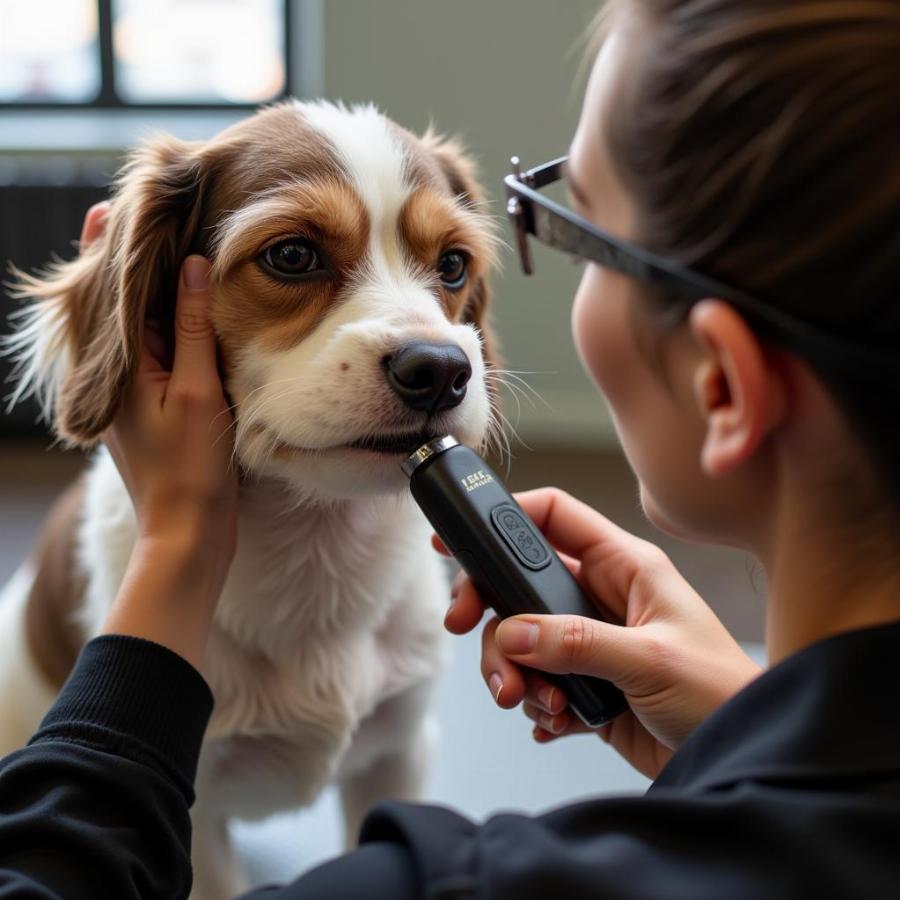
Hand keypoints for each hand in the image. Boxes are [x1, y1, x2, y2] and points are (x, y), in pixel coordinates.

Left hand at [78, 203, 237, 667]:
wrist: (188, 533)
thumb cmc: (191, 467)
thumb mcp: (197, 390)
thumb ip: (195, 327)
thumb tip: (192, 266)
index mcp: (118, 368)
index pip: (112, 292)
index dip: (114, 248)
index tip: (117, 203)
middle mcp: (118, 376)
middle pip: (121, 305)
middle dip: (130, 262)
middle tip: (145, 213)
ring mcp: (133, 394)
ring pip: (139, 328)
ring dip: (150, 289)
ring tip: (164, 247)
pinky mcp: (153, 408)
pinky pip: (156, 352)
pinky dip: (168, 324)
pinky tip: (187, 309)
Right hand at [441, 487, 761, 778]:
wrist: (742, 756)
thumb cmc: (723, 694)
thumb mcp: (651, 660)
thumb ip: (578, 642)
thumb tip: (513, 631)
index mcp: (624, 567)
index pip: (554, 517)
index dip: (503, 518)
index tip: (458, 539)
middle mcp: (601, 597)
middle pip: (520, 584)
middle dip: (491, 614)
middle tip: (466, 633)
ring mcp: (590, 641)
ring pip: (521, 639)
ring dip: (513, 671)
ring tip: (539, 704)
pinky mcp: (586, 684)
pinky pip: (537, 682)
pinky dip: (535, 703)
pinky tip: (557, 723)